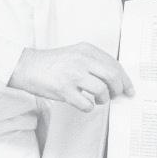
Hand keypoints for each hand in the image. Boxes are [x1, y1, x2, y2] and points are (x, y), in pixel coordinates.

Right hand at [10, 43, 133, 111]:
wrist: (27, 67)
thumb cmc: (53, 63)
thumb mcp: (76, 54)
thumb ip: (94, 62)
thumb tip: (116, 79)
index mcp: (87, 50)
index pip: (115, 64)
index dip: (125, 79)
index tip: (129, 89)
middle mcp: (82, 60)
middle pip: (112, 76)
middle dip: (118, 89)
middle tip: (116, 95)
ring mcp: (73, 74)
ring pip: (102, 90)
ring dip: (103, 99)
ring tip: (98, 100)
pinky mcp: (64, 89)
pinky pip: (86, 103)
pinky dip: (89, 107)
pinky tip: (84, 104)